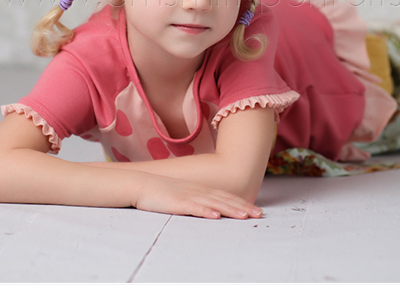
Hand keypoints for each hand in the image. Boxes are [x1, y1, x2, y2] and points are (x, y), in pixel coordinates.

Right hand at [132, 173, 262, 219]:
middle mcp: (198, 191)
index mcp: (200, 189)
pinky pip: (193, 207)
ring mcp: (188, 195)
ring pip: (213, 203)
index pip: (225, 196)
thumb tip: (211, 209)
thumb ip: (198, 199)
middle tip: (258, 215)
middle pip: (224, 199)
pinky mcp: (177, 202)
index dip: (241, 203)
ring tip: (244, 216)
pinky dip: (205, 211)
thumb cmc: (161, 191)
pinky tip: (215, 216)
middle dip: (242, 207)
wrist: (141, 184)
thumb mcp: (183, 194)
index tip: (255, 210)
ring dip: (229, 210)